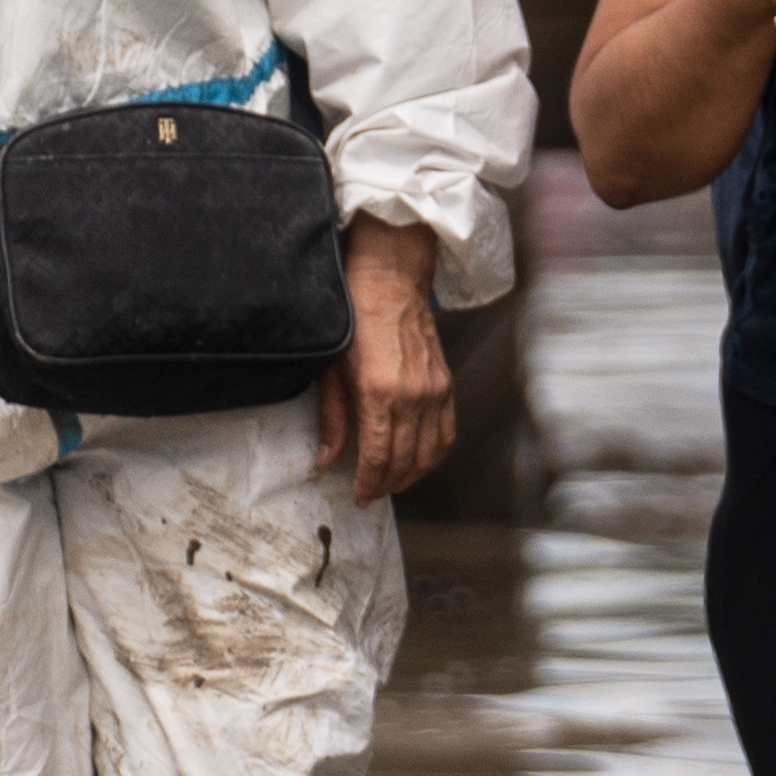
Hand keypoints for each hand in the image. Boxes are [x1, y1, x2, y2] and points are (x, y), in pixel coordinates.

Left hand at [311, 223, 452, 504]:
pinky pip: (447, 433)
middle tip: (371, 492)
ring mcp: (434, 392)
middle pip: (403, 461)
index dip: (367, 484)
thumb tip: (328, 458)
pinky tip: (418, 462)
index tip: (358, 496)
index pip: (377, 457)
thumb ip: (333, 419)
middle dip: (386, 484)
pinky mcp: (446, 385)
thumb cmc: (355, 316)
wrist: (390, 279)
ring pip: (428, 454)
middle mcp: (412, 397)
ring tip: (392, 482)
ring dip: (411, 476)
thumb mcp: (331, 369)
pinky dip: (434, 455)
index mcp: (378, 393)